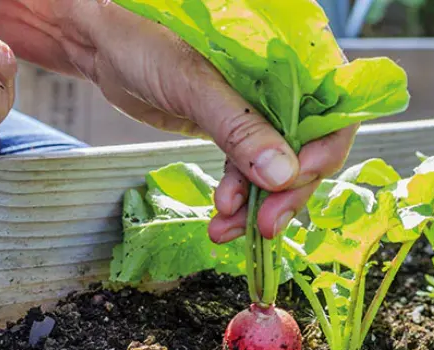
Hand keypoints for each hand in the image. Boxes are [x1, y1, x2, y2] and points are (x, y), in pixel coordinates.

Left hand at [56, 1, 356, 240]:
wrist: (97, 40)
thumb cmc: (142, 38)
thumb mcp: (194, 83)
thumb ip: (241, 128)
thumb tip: (284, 176)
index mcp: (292, 52)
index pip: (336, 106)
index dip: (327, 148)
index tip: (297, 182)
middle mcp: (286, 82)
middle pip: (313, 145)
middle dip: (289, 190)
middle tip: (266, 224)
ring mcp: (263, 107)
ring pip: (281, 165)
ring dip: (261, 202)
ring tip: (228, 226)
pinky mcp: (237, 127)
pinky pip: (252, 168)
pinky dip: (241, 197)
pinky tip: (223, 216)